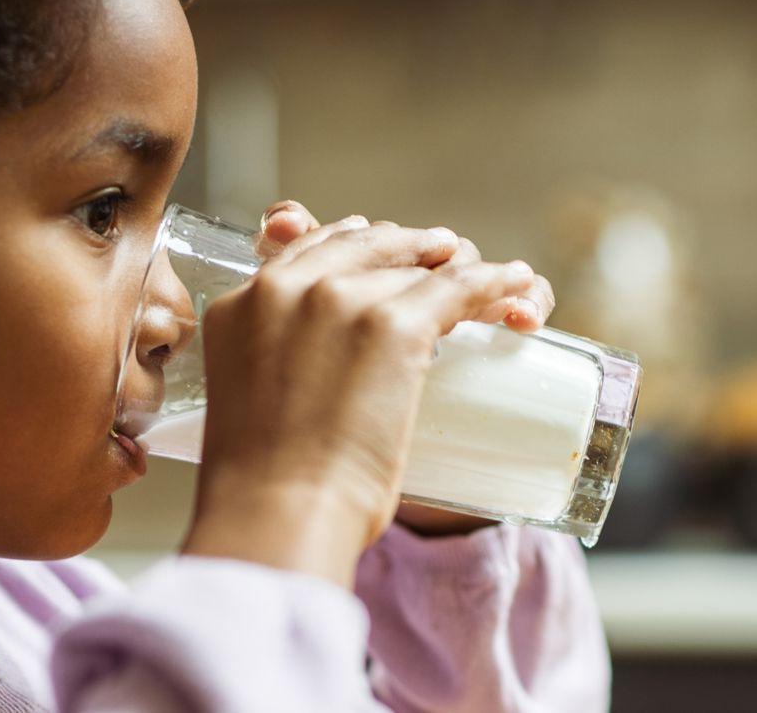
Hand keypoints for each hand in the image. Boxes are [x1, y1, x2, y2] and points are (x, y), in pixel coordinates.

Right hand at [255, 201, 556, 537]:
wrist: (278, 512)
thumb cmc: (261, 486)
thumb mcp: (248, 402)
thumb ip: (272, 371)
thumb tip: (309, 385)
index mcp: (239, 303)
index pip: (310, 249)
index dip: (356, 248)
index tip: (384, 256)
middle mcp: (288, 287)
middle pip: (367, 245)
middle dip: (410, 251)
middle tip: (442, 258)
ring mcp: (342, 300)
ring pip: (417, 265)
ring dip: (459, 267)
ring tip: (490, 278)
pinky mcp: (395, 324)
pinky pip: (459, 286)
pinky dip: (496, 282)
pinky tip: (517, 283)